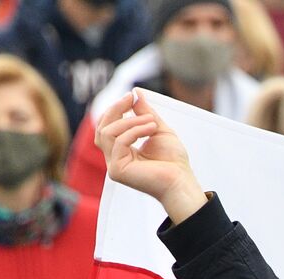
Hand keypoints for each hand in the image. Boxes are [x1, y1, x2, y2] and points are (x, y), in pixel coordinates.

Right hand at [94, 91, 206, 223]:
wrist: (182, 181)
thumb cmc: (174, 161)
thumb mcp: (157, 129)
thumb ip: (144, 113)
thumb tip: (135, 92)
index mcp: (121, 150)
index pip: (107, 126)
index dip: (116, 109)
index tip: (130, 96)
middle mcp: (114, 158)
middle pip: (102, 127)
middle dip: (116, 109)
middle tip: (131, 99)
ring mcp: (114, 165)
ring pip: (107, 132)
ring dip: (130, 121)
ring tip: (151, 122)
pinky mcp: (117, 170)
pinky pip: (118, 142)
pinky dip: (134, 131)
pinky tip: (151, 129)